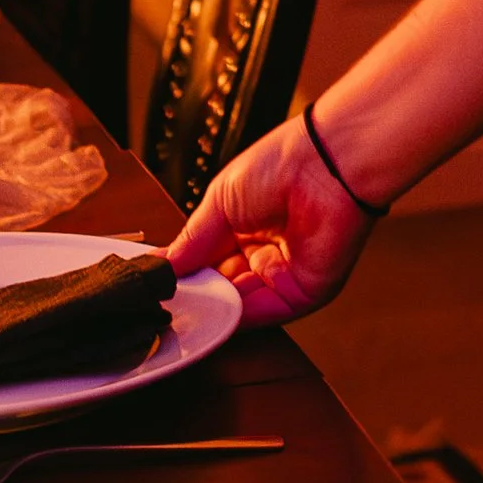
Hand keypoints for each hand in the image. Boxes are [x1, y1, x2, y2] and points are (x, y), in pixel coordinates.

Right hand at [166, 112, 376, 323]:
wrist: (324, 164)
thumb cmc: (280, 164)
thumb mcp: (218, 202)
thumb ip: (191, 242)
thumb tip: (163, 267)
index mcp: (246, 226)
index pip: (209, 262)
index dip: (186, 275)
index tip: (158, 286)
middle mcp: (266, 252)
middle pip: (223, 287)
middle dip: (198, 295)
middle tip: (167, 302)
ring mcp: (285, 274)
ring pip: (239, 305)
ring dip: (213, 309)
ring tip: (184, 307)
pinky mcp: (303, 292)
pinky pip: (264, 314)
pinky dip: (236, 318)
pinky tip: (212, 313)